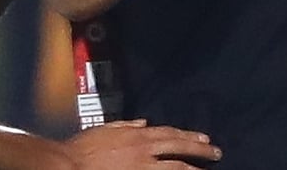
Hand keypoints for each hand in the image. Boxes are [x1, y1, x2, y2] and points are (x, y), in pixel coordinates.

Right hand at [62, 119, 221, 168]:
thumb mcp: (104, 129)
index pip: (169, 133)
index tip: (203, 138)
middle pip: (178, 148)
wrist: (69, 164)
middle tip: (217, 153)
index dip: (187, 136)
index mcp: (135, 135)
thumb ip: (125, 126)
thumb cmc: (82, 147)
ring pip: (176, 167)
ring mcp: (142, 167)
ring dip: (193, 168)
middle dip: (199, 150)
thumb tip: (142, 122)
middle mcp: (143, 150)